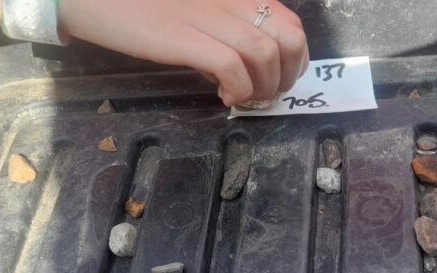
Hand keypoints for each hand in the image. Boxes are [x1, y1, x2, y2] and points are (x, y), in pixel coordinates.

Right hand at [58, 0, 308, 106]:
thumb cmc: (140, 5)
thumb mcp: (193, 12)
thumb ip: (222, 30)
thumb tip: (242, 68)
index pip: (289, 22)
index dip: (296, 58)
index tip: (280, 79)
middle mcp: (227, 0)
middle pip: (286, 39)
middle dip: (286, 76)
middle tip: (265, 95)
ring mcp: (204, 16)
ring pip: (264, 54)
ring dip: (262, 87)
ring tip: (244, 99)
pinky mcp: (181, 36)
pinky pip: (230, 65)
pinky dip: (238, 89)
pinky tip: (225, 97)